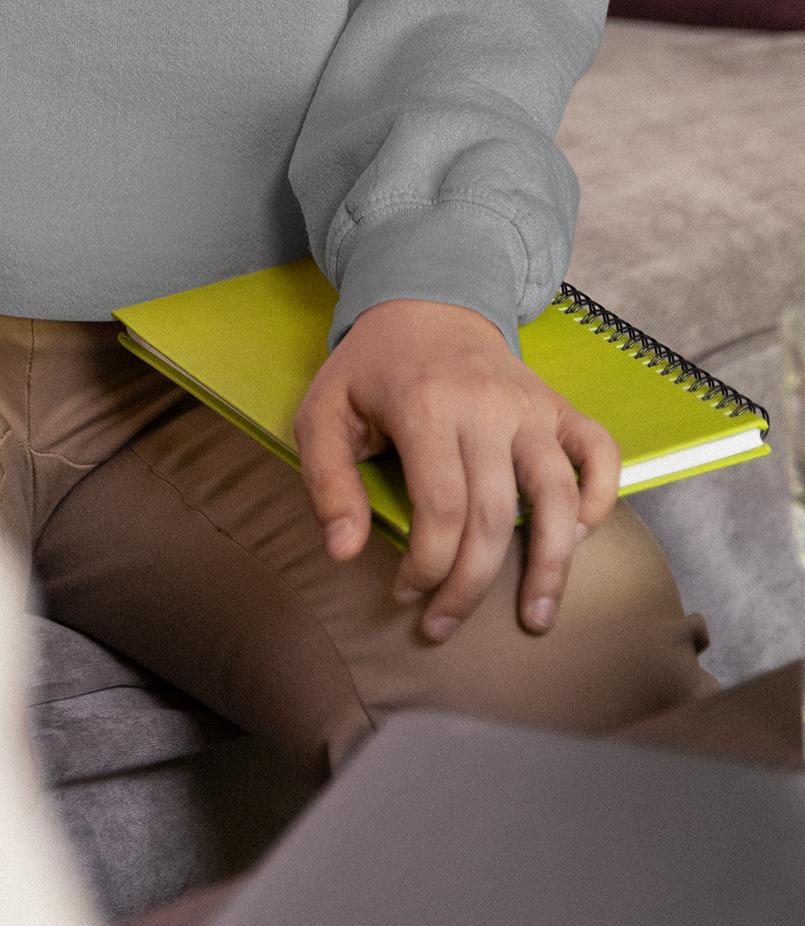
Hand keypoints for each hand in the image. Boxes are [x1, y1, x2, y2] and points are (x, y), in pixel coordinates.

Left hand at [294, 298, 621, 642]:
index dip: (426, 565)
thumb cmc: (371, 369)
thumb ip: (327, 481)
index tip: (405, 593)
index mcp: (425, 405)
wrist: (425, 301)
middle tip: (444, 624)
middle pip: (495, 515)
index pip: (441, 509)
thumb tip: (345, 552)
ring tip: (536, 616)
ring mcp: (531, 406)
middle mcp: (487, 406)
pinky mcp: (560, 406)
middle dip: (471, 584)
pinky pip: (600, 453)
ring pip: (559, 495)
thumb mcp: (323, 412)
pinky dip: (601, 498)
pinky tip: (581, 539)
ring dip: (553, 564)